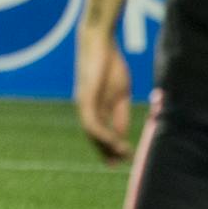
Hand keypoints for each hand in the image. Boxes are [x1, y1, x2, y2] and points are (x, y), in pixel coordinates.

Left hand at [74, 34, 133, 164]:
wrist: (99, 43)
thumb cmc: (110, 65)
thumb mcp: (120, 95)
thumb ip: (120, 115)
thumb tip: (123, 136)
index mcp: (96, 109)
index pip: (100, 134)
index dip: (109, 148)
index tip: (121, 161)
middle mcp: (86, 109)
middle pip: (94, 137)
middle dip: (106, 152)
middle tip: (118, 165)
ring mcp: (84, 104)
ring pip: (93, 133)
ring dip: (107, 146)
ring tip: (123, 154)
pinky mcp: (85, 98)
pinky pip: (91, 121)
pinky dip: (102, 134)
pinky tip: (113, 142)